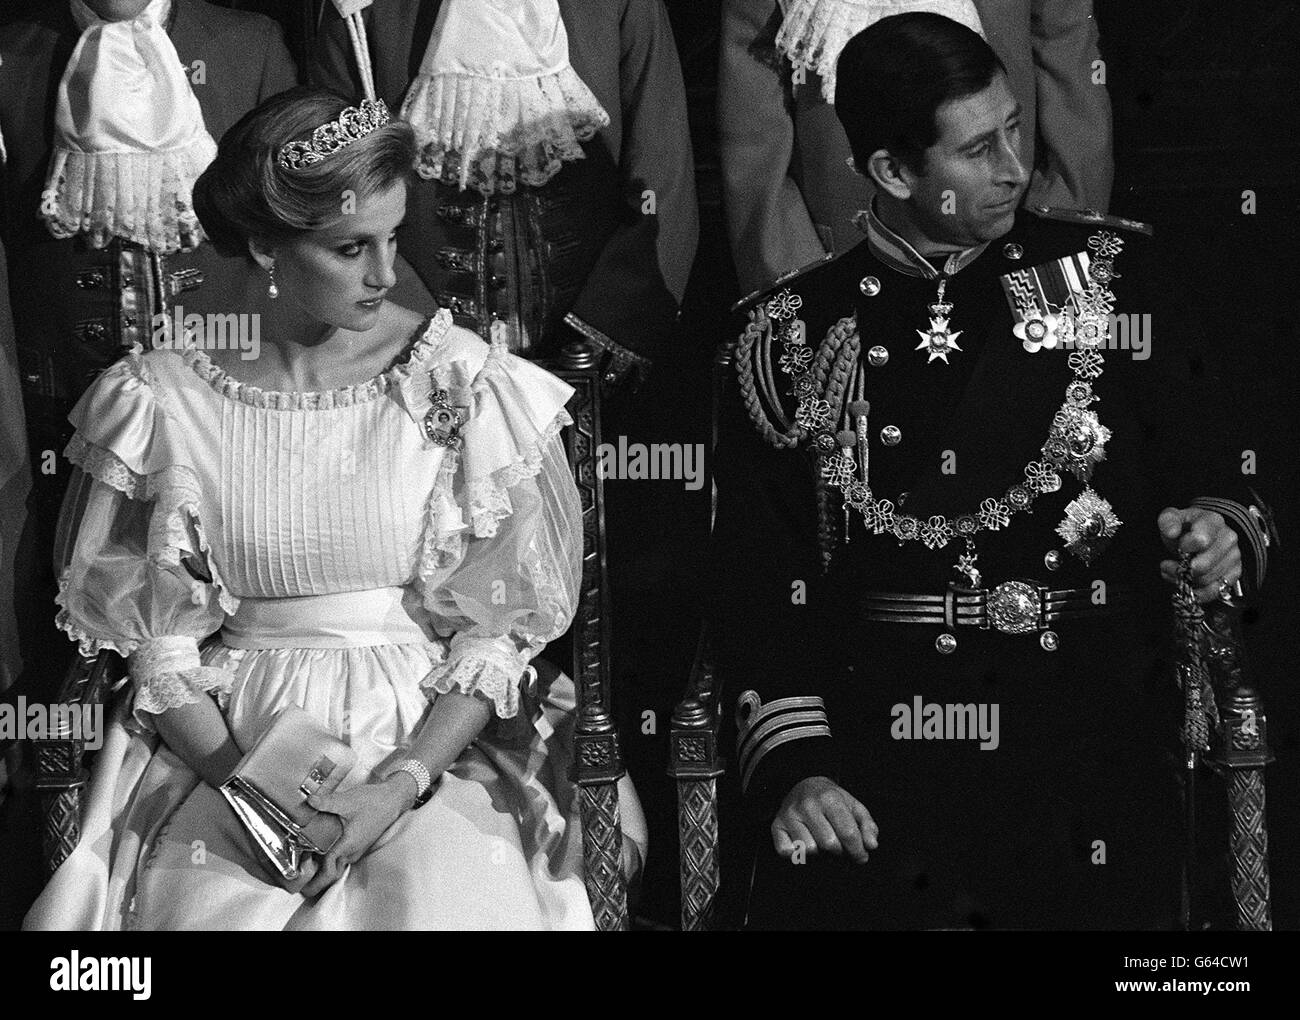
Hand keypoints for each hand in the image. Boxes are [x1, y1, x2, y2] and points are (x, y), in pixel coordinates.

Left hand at [298, 776, 412, 896]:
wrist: (393, 799)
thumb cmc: (374, 801)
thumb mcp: (347, 800)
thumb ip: (326, 802)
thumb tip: (309, 801)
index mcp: (348, 845)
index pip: (327, 871)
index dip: (311, 878)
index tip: (298, 880)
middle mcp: (352, 852)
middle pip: (330, 874)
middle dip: (314, 879)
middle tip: (298, 872)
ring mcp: (356, 850)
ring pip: (336, 868)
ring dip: (321, 868)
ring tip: (304, 859)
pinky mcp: (357, 845)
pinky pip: (340, 859)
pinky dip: (329, 859)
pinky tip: (319, 848)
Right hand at [771, 776, 877, 863]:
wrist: (804, 786)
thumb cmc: (833, 801)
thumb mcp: (854, 807)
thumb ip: (867, 826)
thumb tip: (871, 845)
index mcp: (829, 798)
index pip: (847, 833)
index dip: (858, 851)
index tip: (861, 857)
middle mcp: (807, 805)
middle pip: (829, 845)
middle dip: (840, 852)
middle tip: (841, 848)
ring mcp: (789, 815)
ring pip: (809, 850)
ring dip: (819, 853)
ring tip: (822, 843)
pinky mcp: (776, 825)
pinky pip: (786, 852)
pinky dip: (797, 854)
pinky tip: (805, 844)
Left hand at [1158, 506, 1241, 602]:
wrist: (1200, 536)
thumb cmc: (1186, 528)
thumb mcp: (1172, 519)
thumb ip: (1168, 521)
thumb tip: (1171, 532)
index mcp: (1213, 521)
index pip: (1201, 539)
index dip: (1186, 547)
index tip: (1179, 547)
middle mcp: (1228, 538)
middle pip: (1203, 564)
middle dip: (1181, 568)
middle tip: (1168, 565)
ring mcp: (1233, 557)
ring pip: (1206, 579)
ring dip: (1185, 580)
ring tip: (1175, 571)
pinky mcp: (1234, 574)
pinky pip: (1214, 591)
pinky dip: (1196, 592)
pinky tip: (1185, 583)